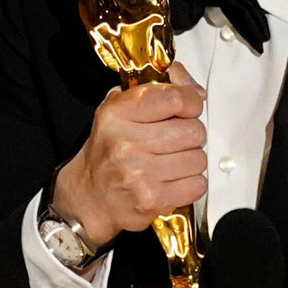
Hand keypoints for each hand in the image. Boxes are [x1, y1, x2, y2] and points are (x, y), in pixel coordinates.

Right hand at [54, 62, 206, 247]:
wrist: (89, 198)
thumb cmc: (107, 152)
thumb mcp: (120, 109)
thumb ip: (160, 88)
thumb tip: (197, 91)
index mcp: (116, 114)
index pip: (174, 98)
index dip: (191, 102)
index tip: (190, 108)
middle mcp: (125, 143)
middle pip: (193, 130)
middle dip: (191, 135)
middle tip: (173, 141)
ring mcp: (139, 174)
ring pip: (198, 158)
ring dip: (191, 161)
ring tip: (170, 162)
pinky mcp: (152, 199)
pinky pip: (197, 184)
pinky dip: (191, 184)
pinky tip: (172, 181)